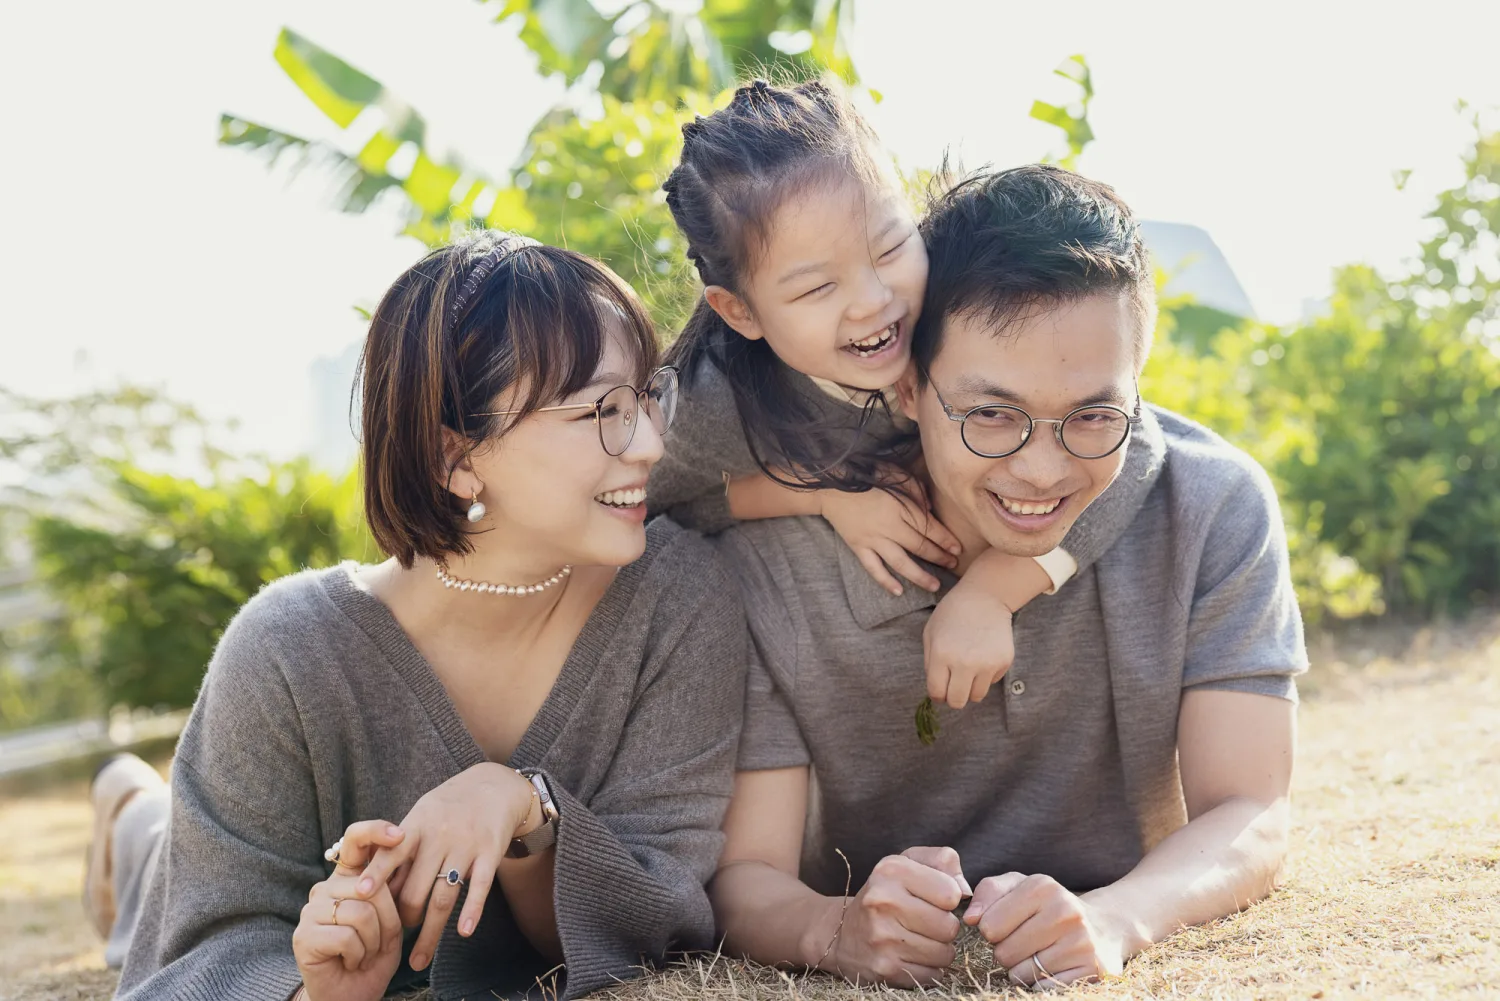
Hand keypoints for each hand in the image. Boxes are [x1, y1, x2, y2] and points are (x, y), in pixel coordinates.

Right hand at [293, 820, 406, 1000]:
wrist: (354, 995)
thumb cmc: (375, 956)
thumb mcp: (392, 920)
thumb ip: (390, 891)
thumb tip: (394, 860)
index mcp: (348, 878)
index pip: (356, 840)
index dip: (376, 831)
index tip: (400, 835)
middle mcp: (326, 888)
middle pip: (371, 886)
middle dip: (389, 921)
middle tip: (380, 943)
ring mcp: (311, 910)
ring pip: (361, 913)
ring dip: (374, 942)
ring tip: (364, 954)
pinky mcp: (304, 936)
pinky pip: (347, 937)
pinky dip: (358, 955)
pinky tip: (349, 962)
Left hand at [351, 763, 537, 971]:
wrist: (494, 786)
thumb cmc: (448, 806)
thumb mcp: (421, 815)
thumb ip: (400, 847)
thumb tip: (374, 885)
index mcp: (418, 825)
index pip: (392, 851)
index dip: (377, 873)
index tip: (361, 894)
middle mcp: (440, 836)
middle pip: (417, 887)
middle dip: (405, 917)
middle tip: (397, 935)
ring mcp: (467, 845)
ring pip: (445, 896)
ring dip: (431, 932)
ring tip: (420, 957)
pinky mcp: (490, 852)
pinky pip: (480, 887)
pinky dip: (472, 910)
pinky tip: (464, 932)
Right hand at [815, 846, 970, 986]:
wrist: (842, 932)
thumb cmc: (885, 894)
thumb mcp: (908, 863)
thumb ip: (944, 862)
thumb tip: (966, 891)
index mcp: (891, 870)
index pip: (951, 893)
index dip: (949, 899)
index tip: (933, 899)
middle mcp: (883, 901)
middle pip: (949, 926)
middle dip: (944, 927)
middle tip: (925, 923)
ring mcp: (882, 938)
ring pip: (944, 953)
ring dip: (938, 949)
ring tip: (918, 939)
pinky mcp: (885, 968)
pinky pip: (933, 975)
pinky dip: (929, 968)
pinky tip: (911, 956)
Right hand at [820, 478, 960, 595]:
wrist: (829, 486)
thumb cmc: (864, 476)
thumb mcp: (893, 474)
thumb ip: (914, 489)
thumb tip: (930, 509)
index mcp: (900, 507)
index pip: (929, 527)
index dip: (945, 539)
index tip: (958, 549)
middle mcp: (888, 527)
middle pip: (919, 547)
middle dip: (939, 557)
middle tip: (953, 565)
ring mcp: (872, 539)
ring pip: (900, 563)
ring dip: (919, 576)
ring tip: (934, 585)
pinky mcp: (858, 547)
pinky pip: (873, 568)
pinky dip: (885, 581)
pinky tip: (898, 591)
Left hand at [922, 578, 1015, 708]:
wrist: (984, 598)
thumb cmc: (952, 614)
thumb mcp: (930, 634)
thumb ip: (930, 664)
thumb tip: (936, 690)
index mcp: (942, 656)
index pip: (937, 693)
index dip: (937, 695)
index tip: (940, 691)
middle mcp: (965, 663)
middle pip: (957, 701)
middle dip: (953, 698)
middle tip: (954, 686)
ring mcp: (987, 664)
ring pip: (977, 696)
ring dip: (970, 689)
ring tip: (968, 672)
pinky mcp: (1004, 662)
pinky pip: (991, 682)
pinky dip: (985, 676)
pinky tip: (982, 657)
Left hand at [963, 873, 1125, 988]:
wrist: (1102, 927)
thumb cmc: (1048, 907)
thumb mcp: (1019, 887)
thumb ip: (989, 892)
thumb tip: (970, 918)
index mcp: (1043, 887)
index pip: (989, 925)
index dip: (991, 930)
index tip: (1007, 926)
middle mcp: (1066, 911)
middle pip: (1003, 953)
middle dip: (1007, 951)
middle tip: (1026, 942)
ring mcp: (1082, 942)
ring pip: (1021, 974)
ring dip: (1023, 969)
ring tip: (1040, 953)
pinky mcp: (1093, 970)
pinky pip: (1043, 988)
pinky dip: (1041, 983)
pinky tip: (1054, 967)